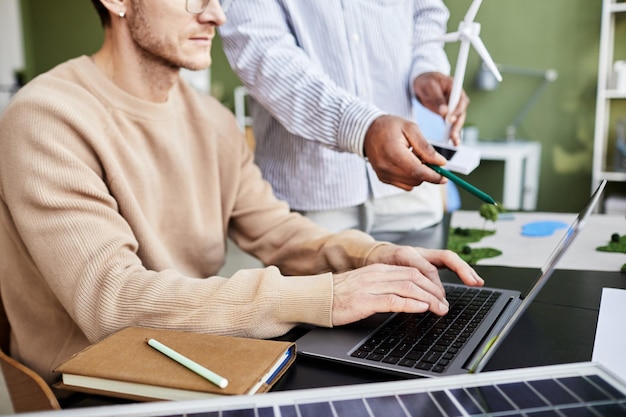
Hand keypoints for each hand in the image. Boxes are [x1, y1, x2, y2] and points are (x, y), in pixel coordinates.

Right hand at [331, 246, 483, 325]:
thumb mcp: (363, 286)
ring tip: (439, 309)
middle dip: (434, 291)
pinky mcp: (365, 300)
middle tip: (445, 304)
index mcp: (377, 270)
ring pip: (408, 287)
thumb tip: (404, 297)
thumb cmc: (336, 296)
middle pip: (414, 278)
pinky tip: (421, 308)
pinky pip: (393, 300)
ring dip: (428, 299)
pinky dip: (411, 304)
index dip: (430, 283)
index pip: (411, 271)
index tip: (440, 295)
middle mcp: (376, 275)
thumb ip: (382, 288)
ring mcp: (371, 287)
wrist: (314, 297)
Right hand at [363, 115, 446, 190]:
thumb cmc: (390, 127)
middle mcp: (386, 167)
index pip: (417, 171)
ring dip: (419, 175)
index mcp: (393, 152)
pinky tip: (406, 163)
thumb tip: (441, 163)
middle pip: (416, 179)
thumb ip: (426, 147)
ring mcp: (383, 175)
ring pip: (412, 184)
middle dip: (427, 172)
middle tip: (427, 157)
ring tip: (414, 157)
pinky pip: (404, 184)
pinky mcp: (383, 179)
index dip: (433, 176)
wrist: (368, 132)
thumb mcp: (411, 129)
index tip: (445, 178)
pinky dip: (410, 177)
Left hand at [413, 72, 469, 145]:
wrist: (422, 82)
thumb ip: (437, 98)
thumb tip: (444, 111)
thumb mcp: (429, 86)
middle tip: (452, 136)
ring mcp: (454, 107)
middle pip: (460, 114)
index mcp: (455, 88)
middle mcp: (457, 99)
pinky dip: (452, 132)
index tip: (450, 120)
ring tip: (454, 142)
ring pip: (457, 121)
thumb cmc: (426, 80)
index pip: (460, 101)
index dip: (456, 112)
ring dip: (456, 132)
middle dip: (457, 126)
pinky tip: (452, 142)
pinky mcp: (449, 114)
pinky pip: (452, 124)